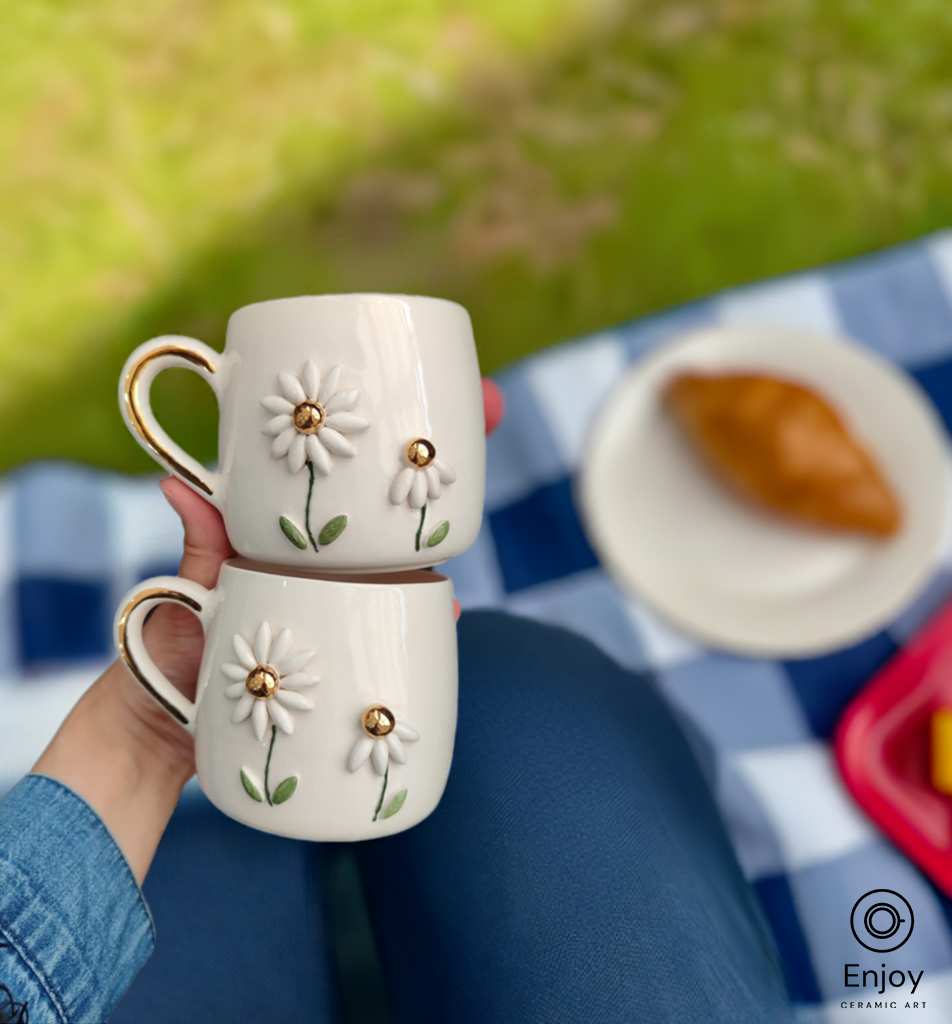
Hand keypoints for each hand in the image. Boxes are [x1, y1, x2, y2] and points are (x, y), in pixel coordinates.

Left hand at [33, 379, 503, 881]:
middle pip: (397, 498)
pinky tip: (453, 610)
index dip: (392, 422)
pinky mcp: (357, 649)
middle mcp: (328, 561)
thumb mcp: (189, 593)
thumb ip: (202, 546)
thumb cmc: (171, 652)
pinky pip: (401, 625)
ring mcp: (348, 603)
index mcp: (292, 536)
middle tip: (495, 407)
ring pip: (412, 555)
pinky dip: (431, 614)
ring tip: (473, 489)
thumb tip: (176, 485)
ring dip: (449, 522)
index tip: (424, 382)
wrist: (164, 736)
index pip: (349, 467)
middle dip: (450, 445)